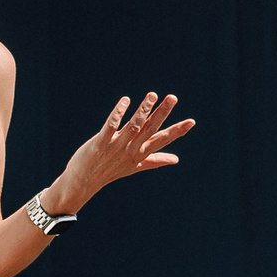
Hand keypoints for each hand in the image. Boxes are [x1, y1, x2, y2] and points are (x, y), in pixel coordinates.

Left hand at [47, 92, 195, 212]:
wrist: (84, 181)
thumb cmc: (110, 170)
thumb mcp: (135, 166)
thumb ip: (155, 160)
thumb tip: (176, 159)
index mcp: (141, 154)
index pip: (162, 140)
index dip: (177, 131)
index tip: (191, 122)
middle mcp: (131, 150)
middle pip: (150, 129)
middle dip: (162, 113)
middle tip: (173, 98)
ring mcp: (116, 147)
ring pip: (133, 126)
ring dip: (143, 110)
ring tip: (152, 95)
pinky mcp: (101, 143)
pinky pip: (111, 126)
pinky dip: (118, 114)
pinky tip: (125, 101)